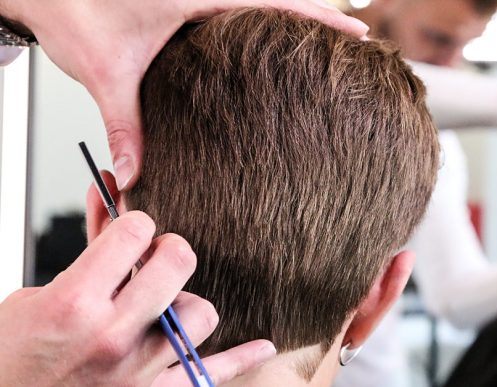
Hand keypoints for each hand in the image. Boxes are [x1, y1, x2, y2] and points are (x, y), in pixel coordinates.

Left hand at [0, 0, 367, 190]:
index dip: (320, 15)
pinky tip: (266, 45)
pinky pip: (234, 7)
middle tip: (353, 38)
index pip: (274, 2)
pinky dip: (260, 20)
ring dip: (291, 16)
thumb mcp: (105, 72)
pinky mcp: (181, 1)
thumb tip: (133, 175)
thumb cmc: (71, 12)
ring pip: (257, 1)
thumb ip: (124, 125)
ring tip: (323, 44)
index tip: (357, 28)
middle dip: (318, 15)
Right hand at [0, 184, 275, 384]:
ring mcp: (136, 371)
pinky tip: (261, 346)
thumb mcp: (34, 297)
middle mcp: (111, 336)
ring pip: (200, 313)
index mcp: (74, 303)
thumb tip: (109, 196)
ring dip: (186, 303)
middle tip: (156, 256)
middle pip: (177, 262)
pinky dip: (239, 359)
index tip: (132, 229)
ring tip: (165, 304)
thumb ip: (84, 254)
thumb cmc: (11, 359)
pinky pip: (209, 374)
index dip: (134, 222)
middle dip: (168, 249)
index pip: (133, 232)